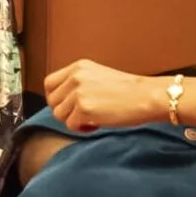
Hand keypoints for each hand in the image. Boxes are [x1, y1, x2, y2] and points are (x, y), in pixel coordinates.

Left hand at [42, 59, 165, 132]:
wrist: (146, 97)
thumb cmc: (128, 90)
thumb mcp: (98, 76)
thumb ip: (79, 83)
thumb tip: (62, 101)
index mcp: (78, 67)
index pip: (49, 83)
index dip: (56, 98)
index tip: (67, 106)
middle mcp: (75, 76)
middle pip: (52, 101)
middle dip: (65, 112)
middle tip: (82, 115)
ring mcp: (78, 92)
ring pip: (59, 115)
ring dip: (73, 121)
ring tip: (91, 120)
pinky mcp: (84, 108)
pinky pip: (71, 125)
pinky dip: (82, 129)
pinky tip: (97, 124)